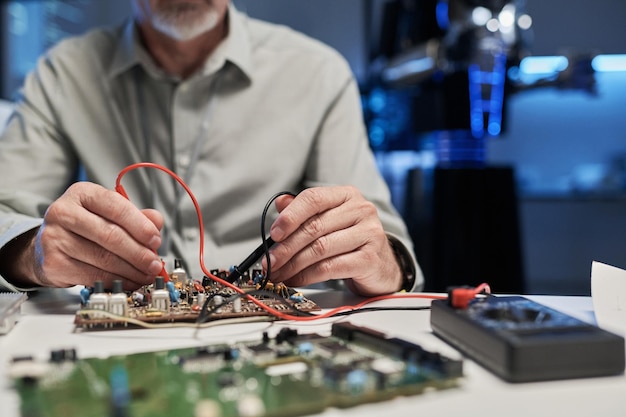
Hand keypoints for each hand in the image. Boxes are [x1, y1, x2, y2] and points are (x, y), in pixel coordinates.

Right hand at [8, 182, 163, 289]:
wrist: (46, 246)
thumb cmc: (84, 227)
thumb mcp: (109, 214)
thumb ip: (135, 216)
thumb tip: (157, 222)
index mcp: (82, 193)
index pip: (116, 206)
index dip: (140, 225)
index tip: (156, 240)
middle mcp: (64, 212)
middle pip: (110, 235)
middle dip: (138, 253)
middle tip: (154, 263)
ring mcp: (55, 238)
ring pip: (103, 258)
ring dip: (131, 270)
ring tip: (146, 275)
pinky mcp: (53, 263)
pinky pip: (92, 275)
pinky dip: (116, 280)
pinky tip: (129, 281)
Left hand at [265, 186, 402, 295]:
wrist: (382, 266)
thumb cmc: (350, 241)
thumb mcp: (329, 221)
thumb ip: (305, 211)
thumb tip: (279, 205)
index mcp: (347, 195)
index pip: (314, 198)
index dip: (290, 216)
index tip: (274, 234)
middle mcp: (361, 210)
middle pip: (314, 227)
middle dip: (286, 247)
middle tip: (269, 262)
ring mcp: (369, 234)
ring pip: (320, 249)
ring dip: (293, 264)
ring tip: (278, 274)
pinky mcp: (370, 259)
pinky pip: (330, 268)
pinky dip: (307, 276)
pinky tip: (295, 280)